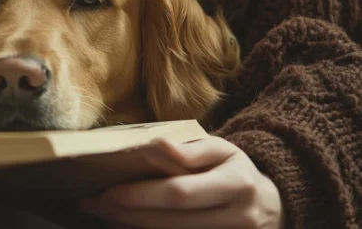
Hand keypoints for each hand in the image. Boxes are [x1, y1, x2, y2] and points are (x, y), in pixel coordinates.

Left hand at [79, 136, 283, 228]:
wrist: (271, 208)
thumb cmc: (235, 172)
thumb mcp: (223, 150)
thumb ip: (192, 150)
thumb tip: (158, 144)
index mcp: (237, 184)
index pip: (179, 193)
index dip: (139, 195)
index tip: (105, 191)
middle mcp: (237, 218)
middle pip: (171, 221)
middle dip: (125, 213)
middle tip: (92, 204)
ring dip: (131, 227)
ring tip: (103, 214)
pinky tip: (125, 225)